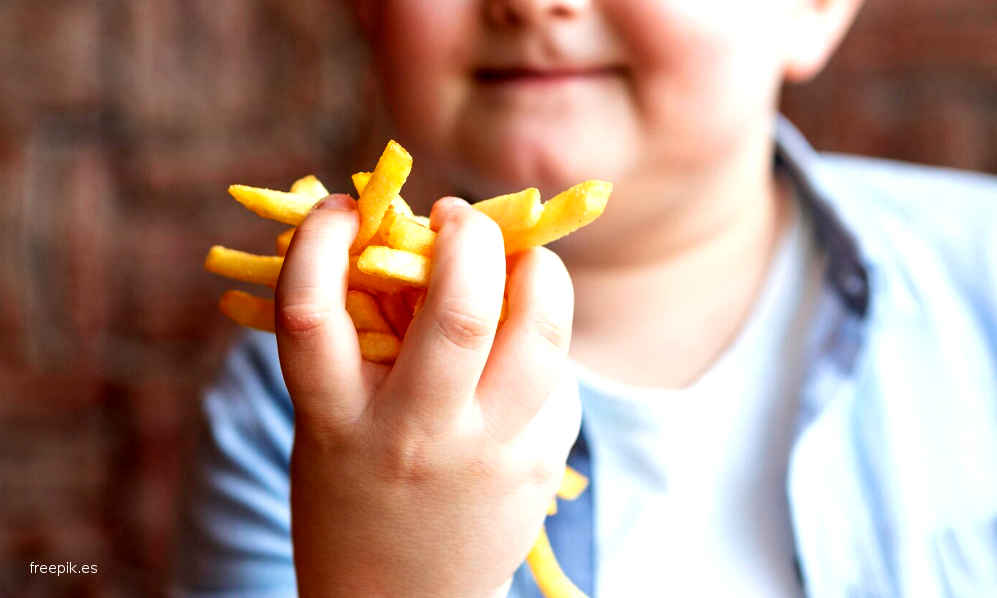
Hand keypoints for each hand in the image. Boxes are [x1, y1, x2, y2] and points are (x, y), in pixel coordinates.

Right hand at [276, 194, 580, 597]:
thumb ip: (362, 341)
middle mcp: (416, 437)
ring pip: (543, 335)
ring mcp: (489, 454)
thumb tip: (411, 240)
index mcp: (335, 422)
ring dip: (539, 270)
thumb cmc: (355, 490)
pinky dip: (543, 339)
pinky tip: (520, 345)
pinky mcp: (540, 464)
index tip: (342, 205)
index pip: (311, 310)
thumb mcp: (330, 422)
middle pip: (461, 310)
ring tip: (517, 258)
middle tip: (457, 217)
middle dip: (469, 236)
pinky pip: (558, 375)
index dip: (319, 238)